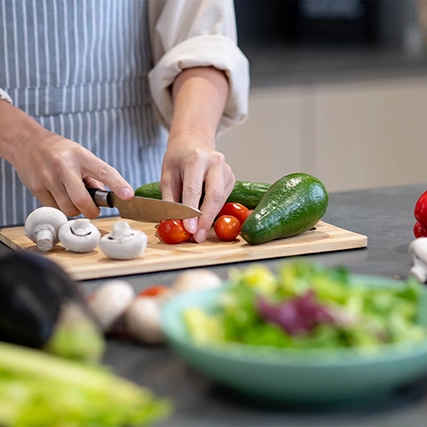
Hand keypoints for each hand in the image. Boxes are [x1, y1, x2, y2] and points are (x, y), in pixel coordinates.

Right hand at [0, 102, 133, 217]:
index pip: (105, 171)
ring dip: (75, 209)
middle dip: (91, 211)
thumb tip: (103, 199)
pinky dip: (61, 206)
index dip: (118, 185)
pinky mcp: (36, 188)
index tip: (128, 196)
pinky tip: (59, 193)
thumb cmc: (59, 151)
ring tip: (73, 196)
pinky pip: (55, 208)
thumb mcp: (81, 155)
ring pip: (68, 208)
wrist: (25, 141)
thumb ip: (94, 176)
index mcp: (81, 156)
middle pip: (82, 200)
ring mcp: (48, 177)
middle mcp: (64, 166)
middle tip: (93, 209)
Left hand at [164, 66, 232, 242]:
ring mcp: (226, 169)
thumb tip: (173, 223)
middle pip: (214, 195)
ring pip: (220, 199)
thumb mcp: (167, 175)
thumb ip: (170, 198)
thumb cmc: (178, 159)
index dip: (192, 211)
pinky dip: (214, 210)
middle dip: (206, 219)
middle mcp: (215, 161)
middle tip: (199, 237)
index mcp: (196, 158)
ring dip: (210, 217)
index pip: (194, 189)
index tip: (190, 229)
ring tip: (200, 232)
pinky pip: (223, 198)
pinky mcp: (231, 178)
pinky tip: (205, 217)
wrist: (194, 141)